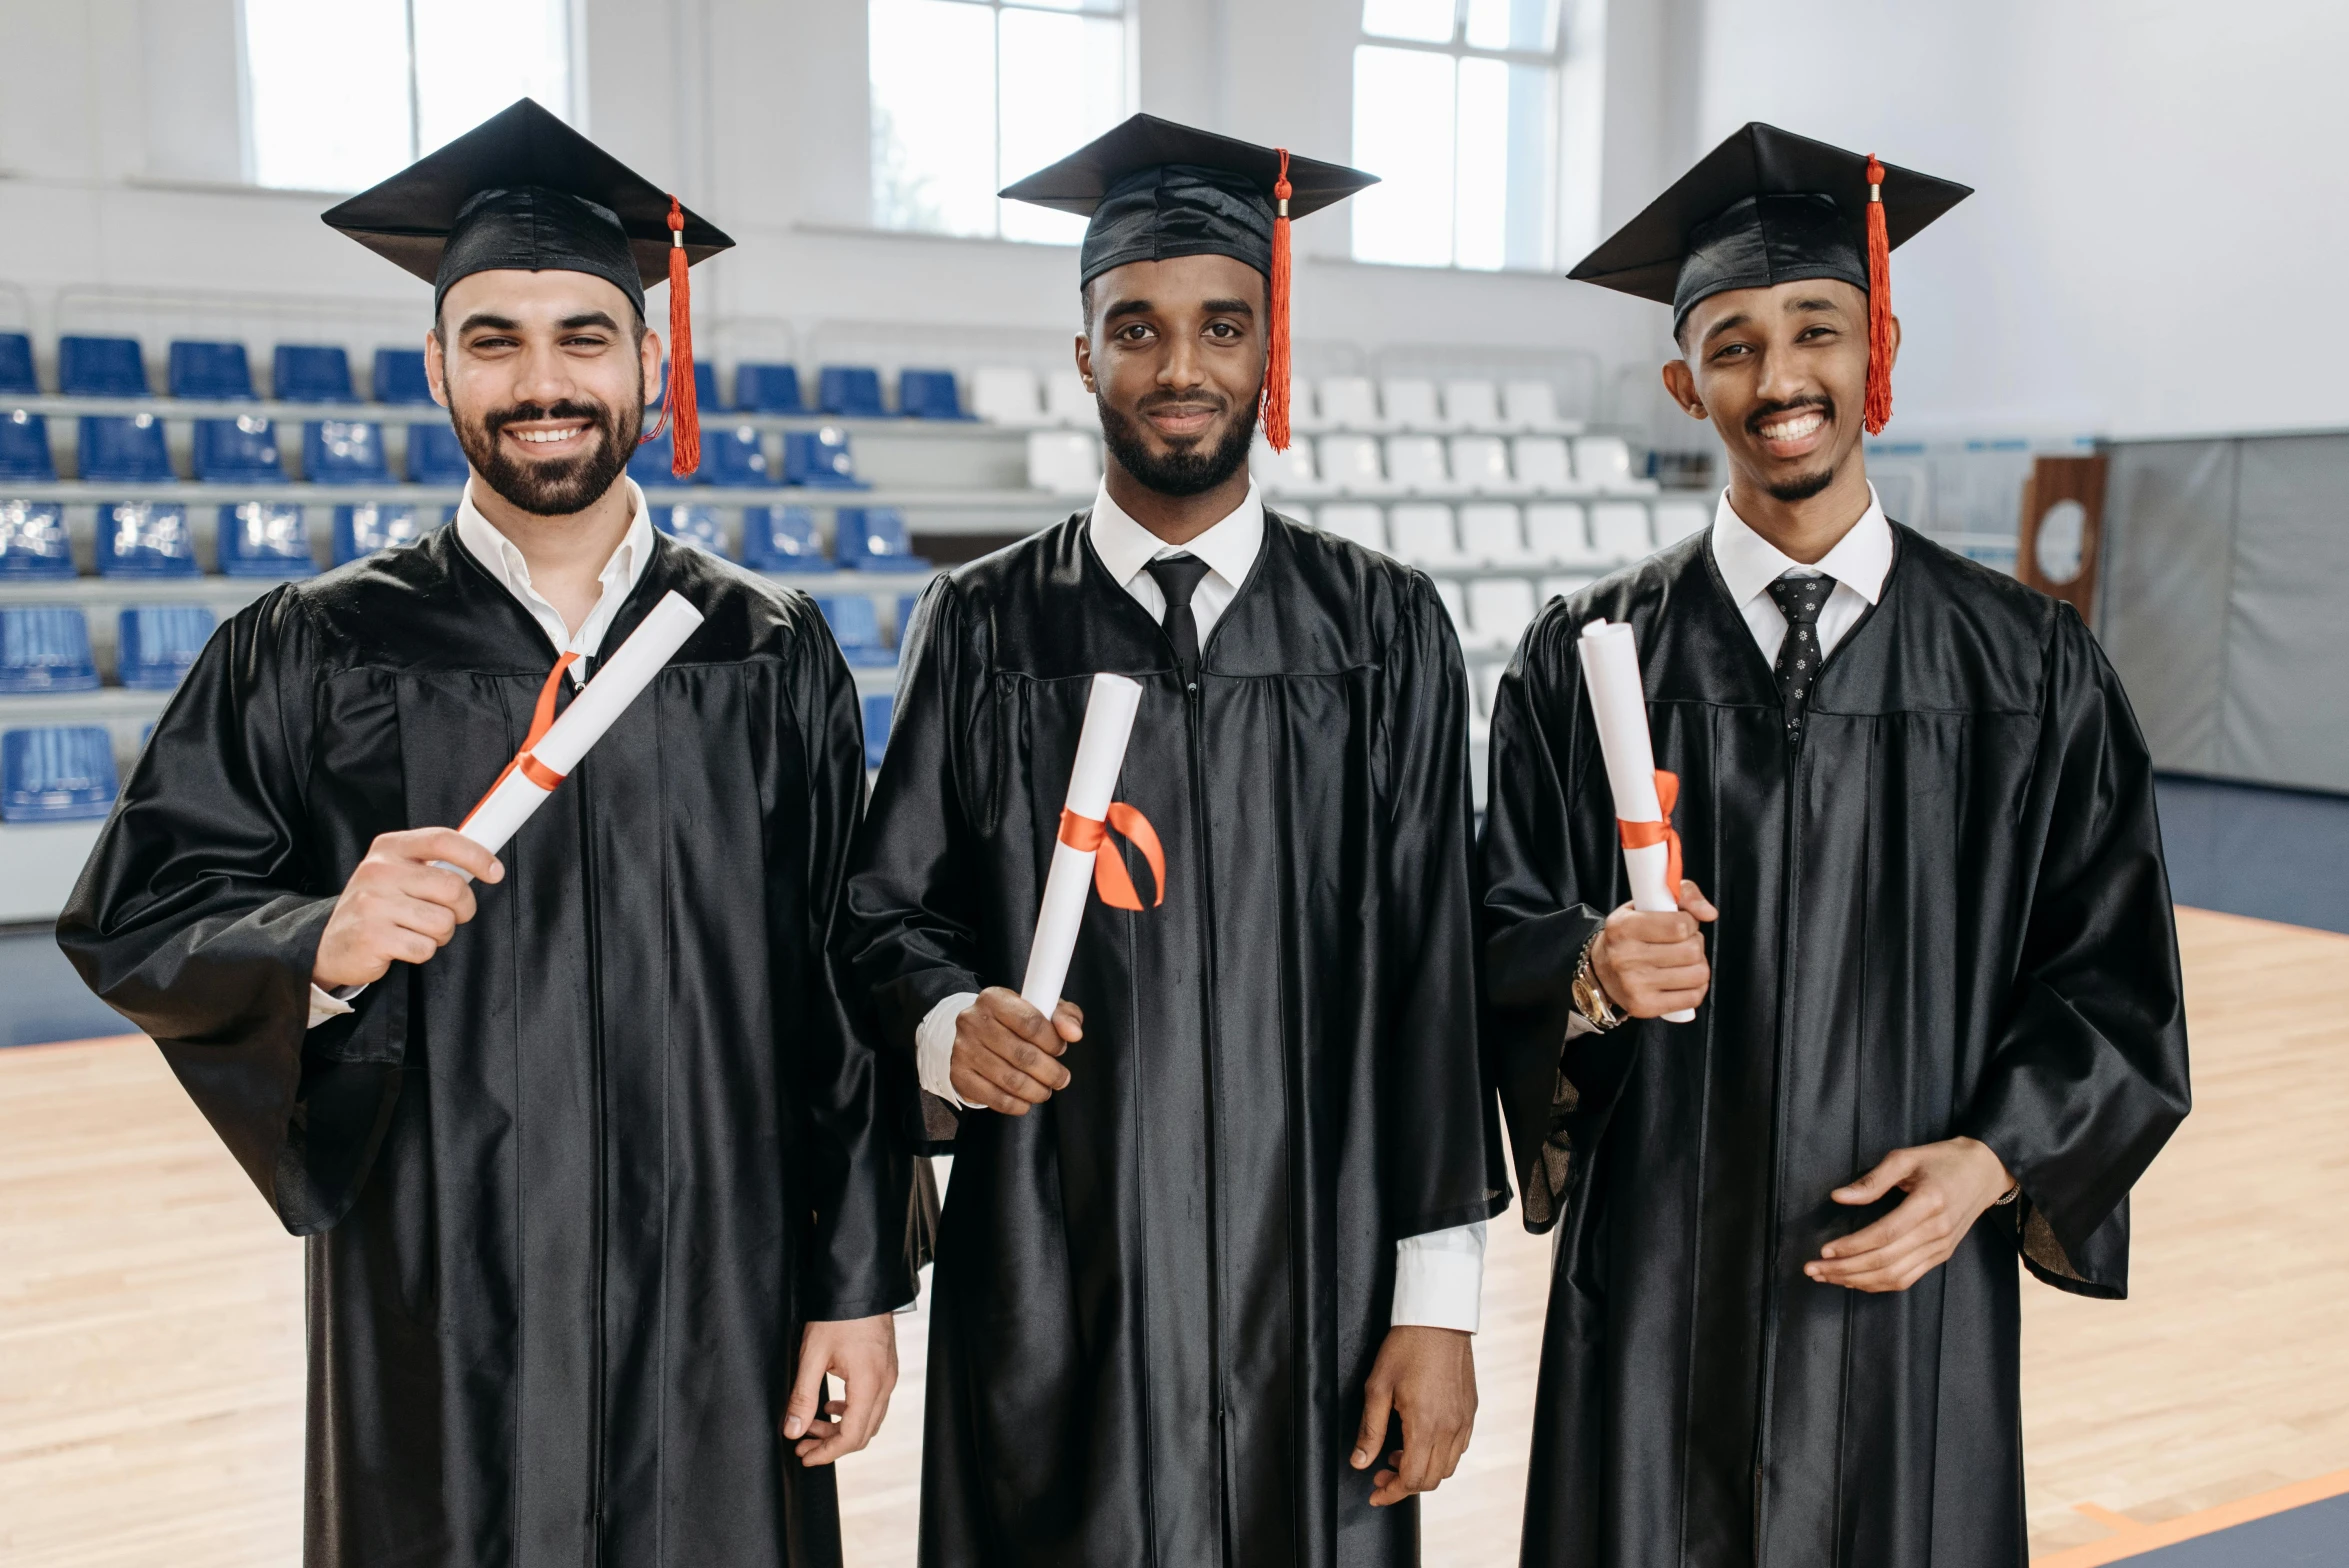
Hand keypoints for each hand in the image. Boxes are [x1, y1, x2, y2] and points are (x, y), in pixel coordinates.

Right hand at [313, 828, 503, 988]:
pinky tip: (401, 945)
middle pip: (453, 887)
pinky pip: (425, 947)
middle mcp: (378, 871)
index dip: (476, 855)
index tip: (495, 872)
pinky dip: (421, 952)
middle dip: (462, 908)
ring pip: (443, 922)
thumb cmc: (377, 907)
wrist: (331, 944)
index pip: (442, 840)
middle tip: (449, 915)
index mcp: (389, 848)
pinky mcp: (372, 936)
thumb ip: (432, 865)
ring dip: (440, 934)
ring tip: (416, 930)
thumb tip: (482, 862)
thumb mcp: (397, 873)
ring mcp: (372, 903)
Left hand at [783, 1313, 899, 1464]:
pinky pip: (872, 1404)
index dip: (827, 1453)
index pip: (851, 1436)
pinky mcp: (886, 1370)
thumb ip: (803, 1396)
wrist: (861, 1286)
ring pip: (868, 1420)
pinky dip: (851, 1413)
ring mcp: (889, 1377)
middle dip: (831, 1444)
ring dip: (840, 1429)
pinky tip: (830, 1406)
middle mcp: (885, 1385)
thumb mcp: (813, 1355)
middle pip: (862, 1433)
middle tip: (802, 1445)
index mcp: (869, 1384)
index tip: (804, 1456)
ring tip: (810, 1425)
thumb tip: (792, 1431)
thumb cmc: (837, 1316)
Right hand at [951, 987, 1082, 1114]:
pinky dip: (1015, 1104)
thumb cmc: (1012, 1021)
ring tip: (1045, 1090)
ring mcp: (963, 1049)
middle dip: (1050, 1072)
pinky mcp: (959, 1074)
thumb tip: (1074, 1033)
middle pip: (1022, 1054)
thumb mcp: (1040, 1008)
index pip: (1031, 1022)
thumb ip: (1064, 1016)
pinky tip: (1025, 1102)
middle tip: (1061, 1078)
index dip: (1053, 1041)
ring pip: (1010, 1079)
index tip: (1061, 1049)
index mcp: (994, 999)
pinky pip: (993, 1097)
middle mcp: (973, 1021)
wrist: (972, 1034)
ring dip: (1035, 1091)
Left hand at [1351, 1325, 1475, 1506]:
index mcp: (1425, 1425)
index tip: (1376, 1494)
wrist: (1438, 1320)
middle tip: (1380, 1475)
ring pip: (1448, 1467)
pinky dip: (1439, 1456)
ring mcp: (1464, 1420)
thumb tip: (1360, 1462)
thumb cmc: (1406, 1348)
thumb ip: (1369, 1429)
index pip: (1412, 1478)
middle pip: (1432, 1479)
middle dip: (1404, 1485)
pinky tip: (1420, 1441)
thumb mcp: (1377, 1387)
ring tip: (1397, 1455)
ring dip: (1423, 1471)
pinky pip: (1459, 1448)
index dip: (1392, 1492)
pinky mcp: (1470, 1411)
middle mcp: (1450, 1428)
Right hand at [1589, 879, 1718, 1017]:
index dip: (1690, 922)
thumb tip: (1710, 913)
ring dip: (1698, 965)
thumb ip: (1683, 894)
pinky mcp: (1644, 1007)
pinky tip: (1682, 980)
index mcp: (1623, 927)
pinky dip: (1696, 987)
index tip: (1682, 924)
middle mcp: (1625, 957)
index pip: (1680, 925)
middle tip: (1681, 944)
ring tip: (1683, 961)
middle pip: (1692, 951)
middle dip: (1695, 944)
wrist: (1600, 969)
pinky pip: (1693, 998)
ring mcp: (1634, 985)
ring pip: (1698, 974)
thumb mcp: (1646, 903)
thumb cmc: (1630, 934)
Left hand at [1806, 1136, 2014, 1292]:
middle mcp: (1937, 1231)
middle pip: (1886, 1260)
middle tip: (1813, 1269)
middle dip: (1846, 1269)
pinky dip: (1879, 1284)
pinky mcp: (1941, 1255)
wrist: (1984, 1171)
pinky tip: (1855, 1280)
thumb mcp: (1906, 1158)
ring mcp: (1941, 1247)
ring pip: (1896, 1275)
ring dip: (1858, 1280)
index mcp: (1929, 1203)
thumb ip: (1873, 1180)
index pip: (1885, 1234)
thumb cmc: (1942, 1160)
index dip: (1853, 1246)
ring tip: (1827, 1277)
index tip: (1824, 1251)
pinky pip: (1908, 1278)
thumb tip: (1839, 1197)